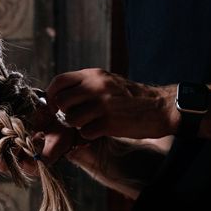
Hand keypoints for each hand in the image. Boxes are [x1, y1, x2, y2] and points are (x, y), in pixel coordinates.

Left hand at [46, 68, 177, 139]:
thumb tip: (59, 94)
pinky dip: (90, 134)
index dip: (51, 95)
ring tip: (89, 123)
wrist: (159, 107)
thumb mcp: (106, 81)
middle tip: (72, 117)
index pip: (59, 81)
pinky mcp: (109, 123)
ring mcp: (102, 105)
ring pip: (70, 119)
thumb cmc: (130, 96)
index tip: (54, 104)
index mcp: (93, 75)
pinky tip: (100, 130)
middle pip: (61, 101)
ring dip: (76, 125)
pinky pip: (85, 133)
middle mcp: (96, 87)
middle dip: (62, 112)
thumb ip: (85, 84)